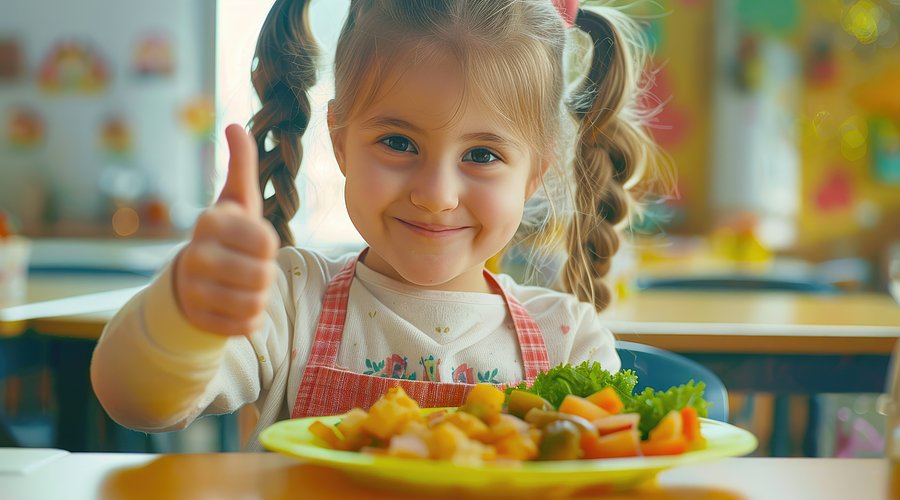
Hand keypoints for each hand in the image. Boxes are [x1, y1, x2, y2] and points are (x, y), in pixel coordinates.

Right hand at [173, 124, 279, 335]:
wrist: (191, 278)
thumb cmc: (226, 234)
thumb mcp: (236, 199)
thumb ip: (241, 164)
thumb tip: (235, 125)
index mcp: (209, 222)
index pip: (266, 242)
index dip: (268, 245)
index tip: (253, 241)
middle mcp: (195, 255)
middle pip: (263, 275)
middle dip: (265, 273)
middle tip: (249, 266)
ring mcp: (193, 290)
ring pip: (255, 302)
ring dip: (258, 296)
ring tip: (243, 285)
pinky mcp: (199, 320)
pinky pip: (246, 326)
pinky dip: (249, 319)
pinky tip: (234, 304)